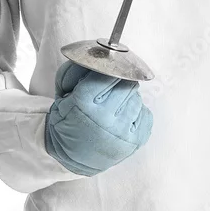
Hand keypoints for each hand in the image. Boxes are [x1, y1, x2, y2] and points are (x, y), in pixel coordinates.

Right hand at [44, 59, 153, 176]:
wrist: (70, 155)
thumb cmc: (67, 120)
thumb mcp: (63, 92)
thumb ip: (76, 69)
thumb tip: (101, 55)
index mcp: (84, 103)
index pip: (109, 72)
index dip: (109, 71)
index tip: (108, 73)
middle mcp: (104, 118)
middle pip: (127, 83)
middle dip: (119, 84)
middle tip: (109, 93)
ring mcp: (121, 132)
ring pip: (137, 98)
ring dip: (128, 99)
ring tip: (114, 108)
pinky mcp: (134, 142)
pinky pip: (146, 114)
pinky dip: (136, 113)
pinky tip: (123, 120)